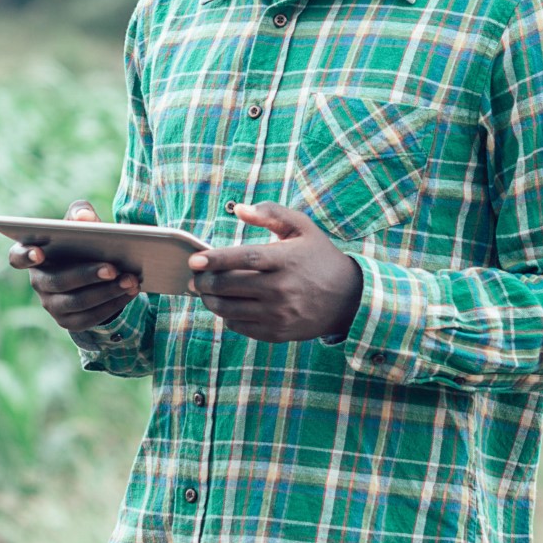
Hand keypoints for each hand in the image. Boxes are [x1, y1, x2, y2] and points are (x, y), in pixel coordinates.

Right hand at [10, 199, 141, 330]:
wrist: (96, 269)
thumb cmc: (82, 241)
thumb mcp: (81, 224)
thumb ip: (81, 213)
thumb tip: (84, 217)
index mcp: (33, 254)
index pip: (17, 257)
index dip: (25, 256)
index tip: (39, 253)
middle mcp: (38, 282)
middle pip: (57, 281)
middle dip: (86, 275)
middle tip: (113, 268)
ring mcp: (52, 305)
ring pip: (77, 302)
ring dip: (106, 292)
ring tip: (130, 280)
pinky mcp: (69, 321)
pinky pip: (90, 317)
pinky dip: (112, 305)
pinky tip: (129, 293)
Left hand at [187, 202, 362, 342]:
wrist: (349, 298)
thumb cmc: (319, 257)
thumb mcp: (302, 227)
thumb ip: (271, 213)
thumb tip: (239, 209)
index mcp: (285, 260)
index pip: (243, 259)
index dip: (215, 259)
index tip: (194, 260)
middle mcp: (281, 289)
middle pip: (230, 286)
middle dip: (204, 282)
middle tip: (194, 277)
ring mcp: (279, 314)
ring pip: (230, 309)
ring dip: (210, 300)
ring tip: (204, 292)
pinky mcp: (278, 333)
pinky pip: (240, 327)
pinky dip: (227, 317)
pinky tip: (226, 306)